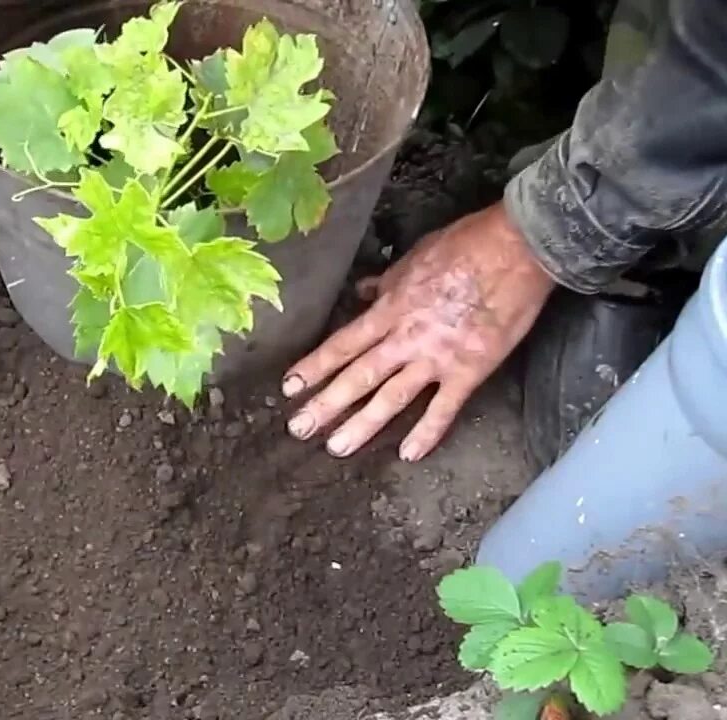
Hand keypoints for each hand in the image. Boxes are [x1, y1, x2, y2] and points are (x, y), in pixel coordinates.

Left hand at [281, 203, 555, 460]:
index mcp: (391, 309)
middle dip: (325, 404)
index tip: (290, 387)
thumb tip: (364, 292)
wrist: (517, 248)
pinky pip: (444, 407)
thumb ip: (387, 282)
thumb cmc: (467, 245)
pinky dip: (427, 432)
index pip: (342, 344)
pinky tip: (409, 455)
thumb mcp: (415, 257)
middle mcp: (406, 337)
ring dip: (362, 424)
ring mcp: (436, 356)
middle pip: (358, 376)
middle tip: (298, 428)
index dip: (315, 367)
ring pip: (391, 397)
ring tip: (336, 447)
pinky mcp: (470, 369)